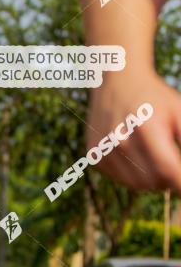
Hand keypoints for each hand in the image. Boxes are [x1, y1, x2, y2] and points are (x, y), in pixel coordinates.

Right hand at [87, 72, 180, 191]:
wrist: (116, 82)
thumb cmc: (154, 97)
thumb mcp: (179, 112)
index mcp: (144, 128)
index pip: (168, 170)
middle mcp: (119, 141)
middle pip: (155, 181)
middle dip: (171, 180)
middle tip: (174, 163)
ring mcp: (103, 150)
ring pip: (138, 185)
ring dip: (153, 179)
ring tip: (157, 157)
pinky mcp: (94, 155)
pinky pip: (122, 178)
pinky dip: (135, 174)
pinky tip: (137, 153)